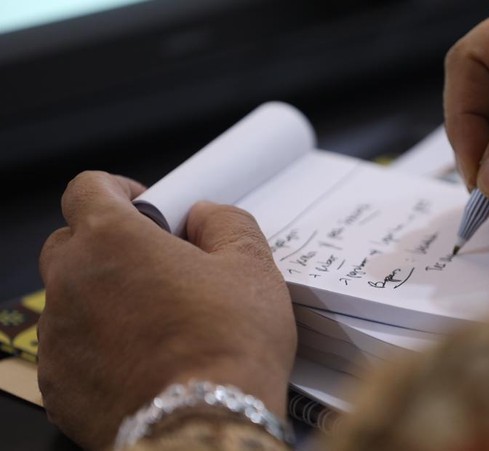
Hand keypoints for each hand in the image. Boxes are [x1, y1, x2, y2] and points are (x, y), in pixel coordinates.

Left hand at [38, 171, 295, 449]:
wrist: (207, 423)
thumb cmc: (230, 343)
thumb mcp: (251, 265)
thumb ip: (225, 222)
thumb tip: (203, 217)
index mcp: (111, 240)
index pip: (88, 189)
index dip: (117, 191)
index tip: (143, 207)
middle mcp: (70, 282)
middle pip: (72, 244)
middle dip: (109, 247)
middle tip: (158, 268)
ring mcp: (58, 337)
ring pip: (73, 300)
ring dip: (106, 300)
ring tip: (158, 325)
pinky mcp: (59, 385)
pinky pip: (73, 351)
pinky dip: (100, 349)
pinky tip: (144, 363)